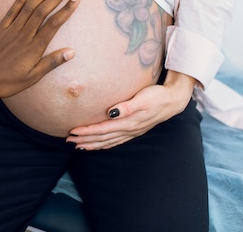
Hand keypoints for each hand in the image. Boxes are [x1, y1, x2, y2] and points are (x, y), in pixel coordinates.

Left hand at [0, 0, 79, 98]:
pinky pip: (11, 11)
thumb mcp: (32, 77)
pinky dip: (19, 0)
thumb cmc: (7, 82)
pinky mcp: (0, 29)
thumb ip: (51, 63)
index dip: (66, 10)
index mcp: (35, 47)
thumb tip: (71, 52)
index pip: (54, 24)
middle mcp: (25, 35)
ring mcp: (11, 30)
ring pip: (29, 8)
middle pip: (43, 12)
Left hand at [66, 71, 195, 149]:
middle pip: (102, 138)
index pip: (102, 129)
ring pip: (108, 141)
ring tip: (77, 145)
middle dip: (85, 139)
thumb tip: (111, 112)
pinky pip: (115, 141)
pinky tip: (97, 145)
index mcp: (128, 122)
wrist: (173, 100)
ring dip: (92, 144)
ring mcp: (131, 132)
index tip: (73, 131)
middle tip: (69, 140)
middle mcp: (128, 129)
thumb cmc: (156, 96)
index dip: (87, 131)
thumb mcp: (142, 98)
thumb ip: (127, 106)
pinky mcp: (134, 130)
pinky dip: (104, 144)